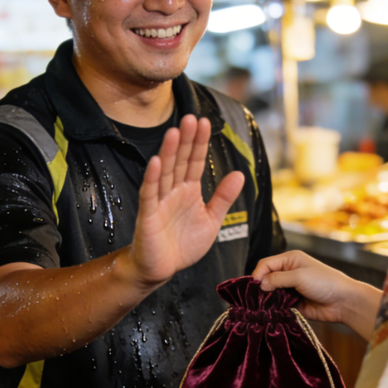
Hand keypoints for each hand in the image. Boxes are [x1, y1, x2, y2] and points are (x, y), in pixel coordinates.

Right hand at [130, 115, 244, 286]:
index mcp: (189, 191)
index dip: (200, 143)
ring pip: (165, 172)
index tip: (205, 123)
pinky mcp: (148, 215)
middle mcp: (173, 192)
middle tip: (191, 118)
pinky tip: (157, 161)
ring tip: (175, 132)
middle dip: (186, 140)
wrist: (162, 269)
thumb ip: (223, 198)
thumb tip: (239, 174)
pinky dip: (152, 178)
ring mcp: (159, 202)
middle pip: (180, 161)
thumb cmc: (183, 245)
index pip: (196, 162)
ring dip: (170, 152)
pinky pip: (150, 194)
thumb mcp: (212, 221)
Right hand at [252, 250, 381, 339]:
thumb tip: (259, 285)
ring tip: (263, 307)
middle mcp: (288, 272)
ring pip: (270, 293)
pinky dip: (273, 309)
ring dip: (267, 299)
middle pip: (266, 279)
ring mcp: (290, 289)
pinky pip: (277, 305)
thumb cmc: (325, 282)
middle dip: (261, 288)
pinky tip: (271, 313)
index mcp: (289, 260)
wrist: (344, 302)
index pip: (265, 264)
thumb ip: (277, 279)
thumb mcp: (299, 276)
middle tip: (257, 299)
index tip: (254, 287)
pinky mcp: (293, 303)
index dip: (257, 274)